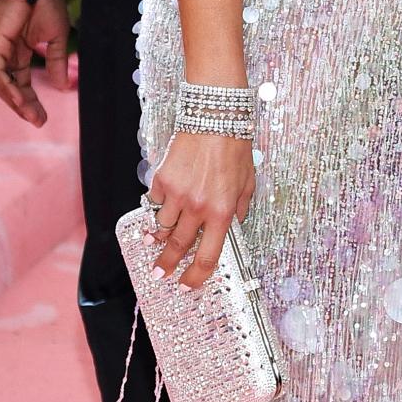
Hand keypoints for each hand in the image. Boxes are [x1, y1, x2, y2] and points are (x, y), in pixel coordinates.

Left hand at [0, 0, 71, 126]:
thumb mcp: (56, 38)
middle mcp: (6, 54)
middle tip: (39, 122)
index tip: (44, 118)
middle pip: (11, 88)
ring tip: (32, 116)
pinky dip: (8, 87)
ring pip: (2, 84)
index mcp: (20, 52)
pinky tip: (21, 101)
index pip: (23, 82)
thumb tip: (61, 85)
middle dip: (24, 106)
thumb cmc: (45, 2)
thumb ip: (56, 61)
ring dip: (17, 102)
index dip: (32, 100)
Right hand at [148, 128, 256, 287]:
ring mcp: (177, 194)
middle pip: (178, 246)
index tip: (188, 283)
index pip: (208, 255)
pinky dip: (157, 208)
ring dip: (157, 238)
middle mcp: (198, 207)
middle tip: (161, 272)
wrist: (215, 118)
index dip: (196, 274)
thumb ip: (239, 209)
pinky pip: (155, 203)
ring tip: (153, 244)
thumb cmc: (235, 147)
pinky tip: (159, 208)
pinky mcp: (162, 179)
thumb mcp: (247, 183)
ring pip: (161, 226)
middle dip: (167, 264)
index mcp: (222, 212)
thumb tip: (233, 225)